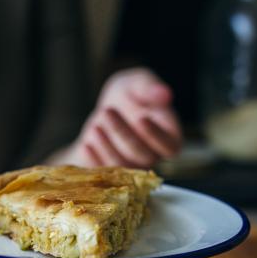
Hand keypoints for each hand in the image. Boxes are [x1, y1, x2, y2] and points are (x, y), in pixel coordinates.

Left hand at [49, 68, 181, 166]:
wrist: (105, 112)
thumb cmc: (128, 95)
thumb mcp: (137, 83)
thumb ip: (149, 87)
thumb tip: (166, 94)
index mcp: (168, 137)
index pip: (170, 146)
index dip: (156, 136)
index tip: (141, 118)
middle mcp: (152, 156)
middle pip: (142, 156)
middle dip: (123, 133)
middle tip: (107, 111)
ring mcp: (131, 167)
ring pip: (122, 166)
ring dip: (107, 147)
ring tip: (94, 126)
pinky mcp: (110, 173)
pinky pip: (103, 174)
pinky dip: (93, 161)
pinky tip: (86, 146)